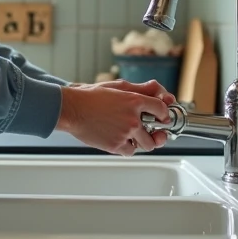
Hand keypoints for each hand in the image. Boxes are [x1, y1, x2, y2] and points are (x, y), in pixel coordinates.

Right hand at [56, 80, 174, 156]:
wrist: (73, 109)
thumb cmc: (90, 97)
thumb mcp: (118, 87)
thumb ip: (140, 89)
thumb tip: (156, 89)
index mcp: (134, 101)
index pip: (162, 109)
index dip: (165, 114)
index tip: (163, 118)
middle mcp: (133, 118)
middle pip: (157, 132)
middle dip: (157, 134)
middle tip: (155, 133)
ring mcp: (125, 133)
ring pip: (146, 145)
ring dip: (143, 142)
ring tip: (135, 136)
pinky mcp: (116, 145)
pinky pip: (130, 151)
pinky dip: (128, 147)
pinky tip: (121, 139)